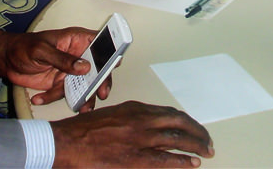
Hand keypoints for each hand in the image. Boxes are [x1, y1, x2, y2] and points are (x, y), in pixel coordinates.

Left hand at [0, 28, 109, 109]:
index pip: (99, 43)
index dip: (110, 52)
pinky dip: (51, 98)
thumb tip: (85, 67)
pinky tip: (38, 98)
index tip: (115, 64)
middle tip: (102, 93)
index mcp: (76, 40)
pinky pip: (62, 94)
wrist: (6, 60)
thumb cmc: (24, 46)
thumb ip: (62, 59)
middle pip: (96, 69)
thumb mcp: (42, 50)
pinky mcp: (59, 84)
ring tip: (82, 109)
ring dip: (82, 98)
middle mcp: (77, 56)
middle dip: (100, 82)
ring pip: (83, 86)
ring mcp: (69, 71)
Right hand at [51, 101, 214, 167]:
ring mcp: (138, 138)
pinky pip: (165, 159)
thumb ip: (130, 121)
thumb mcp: (111, 117)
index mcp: (134, 108)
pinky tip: (192, 163)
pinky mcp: (133, 158)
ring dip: (196, 145)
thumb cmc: (83, 132)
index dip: (185, 121)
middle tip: (207, 141)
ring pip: (176, 137)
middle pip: (178, 121)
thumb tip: (148, 130)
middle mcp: (140, 119)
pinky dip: (182, 161)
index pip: (168, 112)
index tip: (194, 128)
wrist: (65, 143)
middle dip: (196, 131)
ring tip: (207, 151)